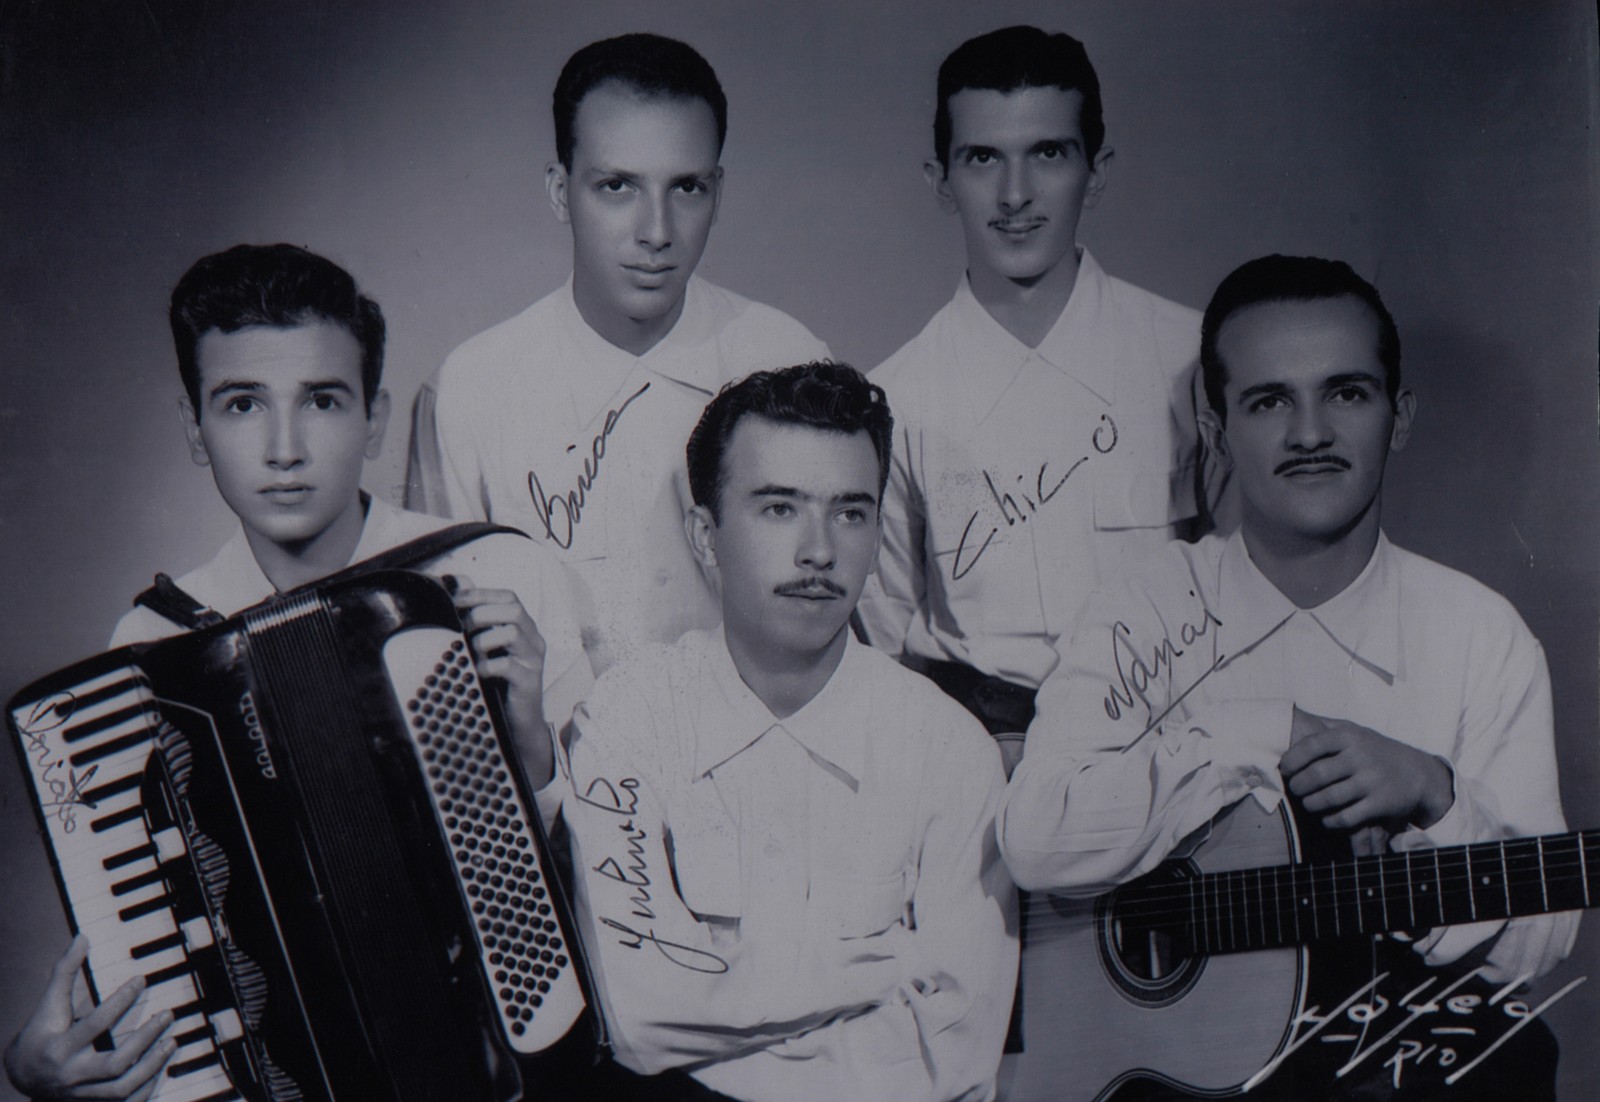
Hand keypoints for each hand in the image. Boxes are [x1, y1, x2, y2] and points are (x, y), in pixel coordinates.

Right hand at [4, 935, 174, 1100]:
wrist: (25, 1077)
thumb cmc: (42, 1034)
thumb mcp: (49, 1004)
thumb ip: (65, 972)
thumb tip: (82, 937)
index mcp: (59, 1047)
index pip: (95, 1024)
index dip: (120, 1001)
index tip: (141, 980)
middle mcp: (71, 1074)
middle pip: (115, 1063)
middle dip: (145, 1039)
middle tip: (167, 1015)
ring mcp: (83, 1093)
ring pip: (123, 1087)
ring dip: (152, 1065)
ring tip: (171, 1041)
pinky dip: (146, 1088)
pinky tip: (163, 1067)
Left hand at [448, 574, 551, 783]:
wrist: (519, 723)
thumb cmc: (500, 682)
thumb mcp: (489, 649)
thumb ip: (477, 619)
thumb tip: (456, 583)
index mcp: (525, 629)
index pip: (510, 598)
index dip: (483, 594)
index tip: (456, 600)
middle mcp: (534, 641)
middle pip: (514, 610)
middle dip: (482, 613)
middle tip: (462, 626)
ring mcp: (534, 661)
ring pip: (513, 632)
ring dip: (484, 639)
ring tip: (470, 652)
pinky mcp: (529, 682)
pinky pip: (508, 665)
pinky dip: (487, 666)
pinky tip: (477, 673)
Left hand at [1279, 708, 1453, 832]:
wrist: (1418, 773)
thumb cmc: (1375, 751)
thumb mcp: (1356, 732)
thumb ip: (1326, 728)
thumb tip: (1291, 720)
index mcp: (1349, 737)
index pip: (1310, 746)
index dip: (1291, 761)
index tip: (1285, 770)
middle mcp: (1360, 757)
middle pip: (1316, 776)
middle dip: (1298, 786)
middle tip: (1295, 789)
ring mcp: (1371, 782)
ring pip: (1327, 798)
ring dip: (1311, 804)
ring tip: (1308, 803)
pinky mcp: (1379, 804)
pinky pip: (1345, 817)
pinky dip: (1330, 820)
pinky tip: (1326, 817)